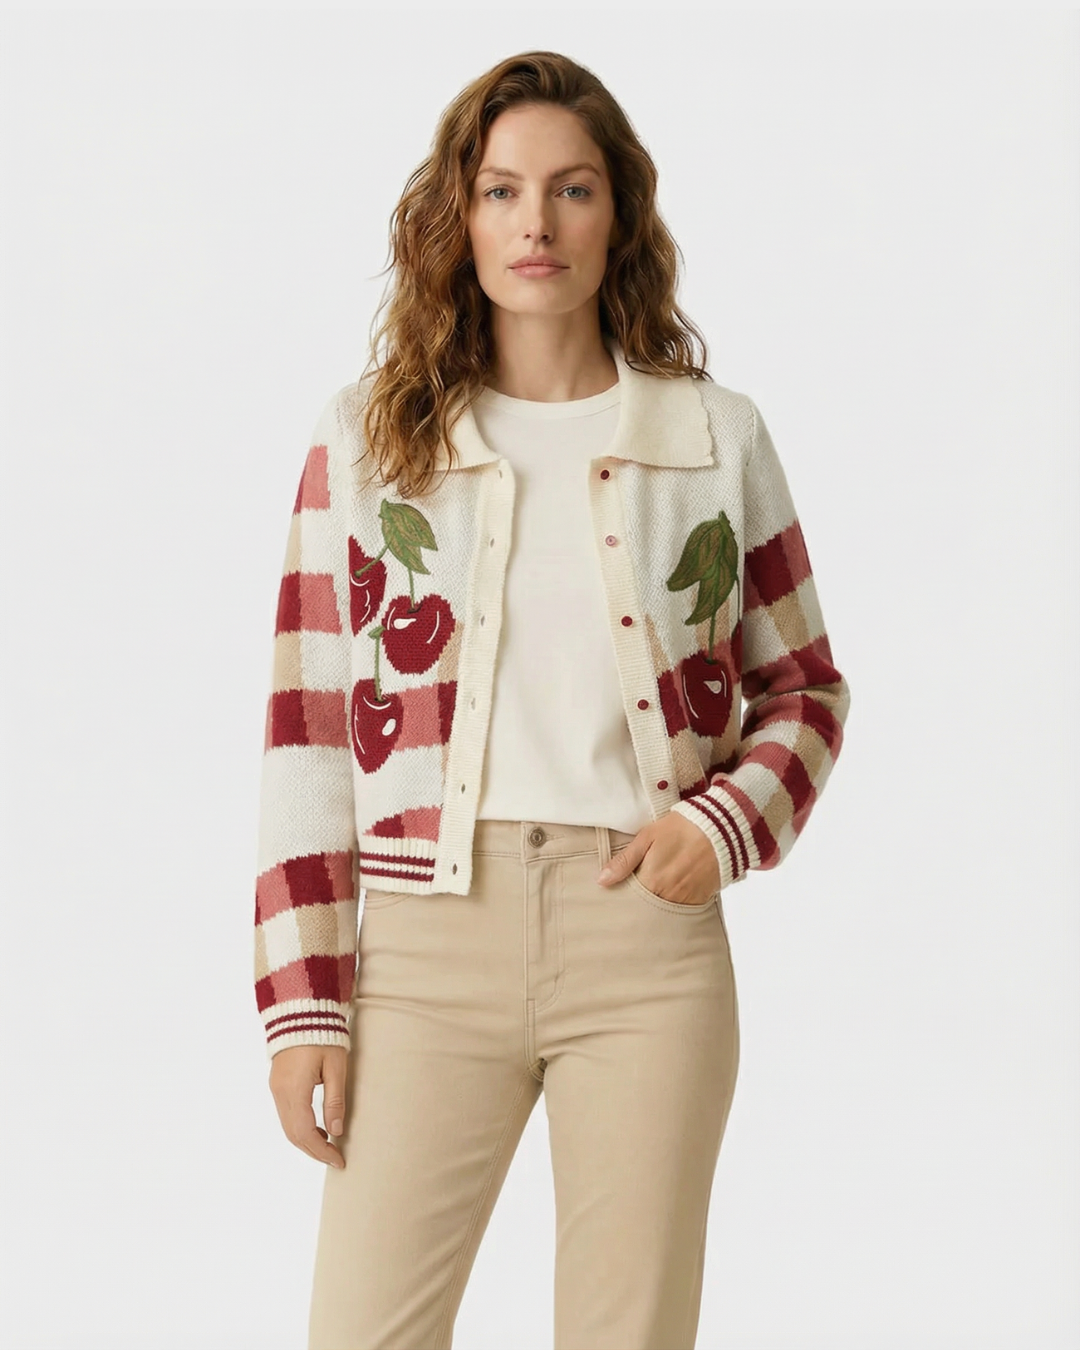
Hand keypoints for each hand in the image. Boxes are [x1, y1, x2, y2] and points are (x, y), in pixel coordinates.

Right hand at [269, 1044, 348, 1168]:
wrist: (301, 1010)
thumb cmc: (323, 1035)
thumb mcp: (336, 1067)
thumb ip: (335, 1100)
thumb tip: (337, 1131)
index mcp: (295, 1089)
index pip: (306, 1132)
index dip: (322, 1151)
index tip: (339, 1160)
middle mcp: (280, 1092)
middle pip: (294, 1134)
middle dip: (314, 1151)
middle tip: (335, 1159)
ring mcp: (276, 1088)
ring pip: (287, 1127)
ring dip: (306, 1141)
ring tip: (329, 1146)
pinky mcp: (277, 1084)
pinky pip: (285, 1115)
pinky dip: (300, 1127)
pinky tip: (317, 1128)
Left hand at [596, 812, 720, 904]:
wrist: (721, 828)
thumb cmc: (682, 827)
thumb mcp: (648, 837)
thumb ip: (624, 861)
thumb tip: (602, 880)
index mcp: (651, 880)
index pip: (629, 899)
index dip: (623, 896)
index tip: (619, 893)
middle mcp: (667, 895)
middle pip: (645, 908)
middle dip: (639, 903)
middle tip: (638, 893)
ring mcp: (685, 899)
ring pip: (663, 910)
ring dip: (657, 903)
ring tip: (657, 889)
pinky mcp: (700, 900)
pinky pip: (683, 909)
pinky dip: (676, 903)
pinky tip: (673, 891)